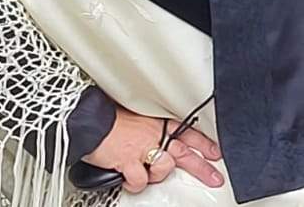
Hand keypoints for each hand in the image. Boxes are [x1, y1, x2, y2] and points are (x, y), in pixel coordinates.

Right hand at [81, 106, 223, 193]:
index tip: (215, 152)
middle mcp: (154, 135)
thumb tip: (153, 143)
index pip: (188, 133)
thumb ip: (149, 131)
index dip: (204, 144)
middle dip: (202, 168)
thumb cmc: (107, 120)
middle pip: (186, 153)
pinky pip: (140, 180)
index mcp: (157, 124)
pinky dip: (135, 184)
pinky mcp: (129, 161)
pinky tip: (130, 181)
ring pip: (165, 168)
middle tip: (214, 177)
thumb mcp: (136, 119)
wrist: (88, 121)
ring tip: (146, 175)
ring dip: (156, 176)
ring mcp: (143, 148)